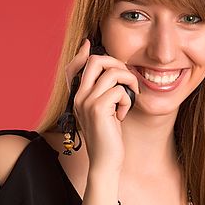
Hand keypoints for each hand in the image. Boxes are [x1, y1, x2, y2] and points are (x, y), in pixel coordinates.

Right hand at [64, 39, 139, 174]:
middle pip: (95, 61)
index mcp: (78, 96)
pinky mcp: (98, 109)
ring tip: (129, 98)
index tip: (90, 44)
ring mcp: (86, 102)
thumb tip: (112, 72)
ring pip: (112, 73)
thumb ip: (104, 93)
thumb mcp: (105, 111)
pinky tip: (122, 115)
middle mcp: (78, 96)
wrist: (105, 161)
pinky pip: (119, 90)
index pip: (74, 66)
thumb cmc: (109, 137)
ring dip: (128, 82)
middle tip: (127, 80)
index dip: (83, 53)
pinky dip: (127, 101)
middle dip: (118, 64)